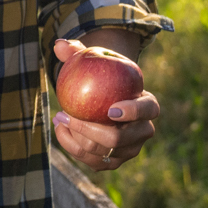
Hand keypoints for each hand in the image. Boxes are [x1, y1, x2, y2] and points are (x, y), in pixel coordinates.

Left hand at [51, 36, 157, 171]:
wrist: (101, 98)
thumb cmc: (99, 76)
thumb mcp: (91, 60)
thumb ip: (77, 52)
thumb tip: (60, 45)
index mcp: (147, 104)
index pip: (148, 110)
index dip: (133, 112)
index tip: (110, 109)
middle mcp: (143, 131)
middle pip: (120, 139)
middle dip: (89, 130)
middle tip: (66, 114)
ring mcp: (130, 149)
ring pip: (103, 152)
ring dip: (76, 138)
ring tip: (59, 118)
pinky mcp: (115, 161)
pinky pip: (93, 161)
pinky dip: (73, 147)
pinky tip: (60, 129)